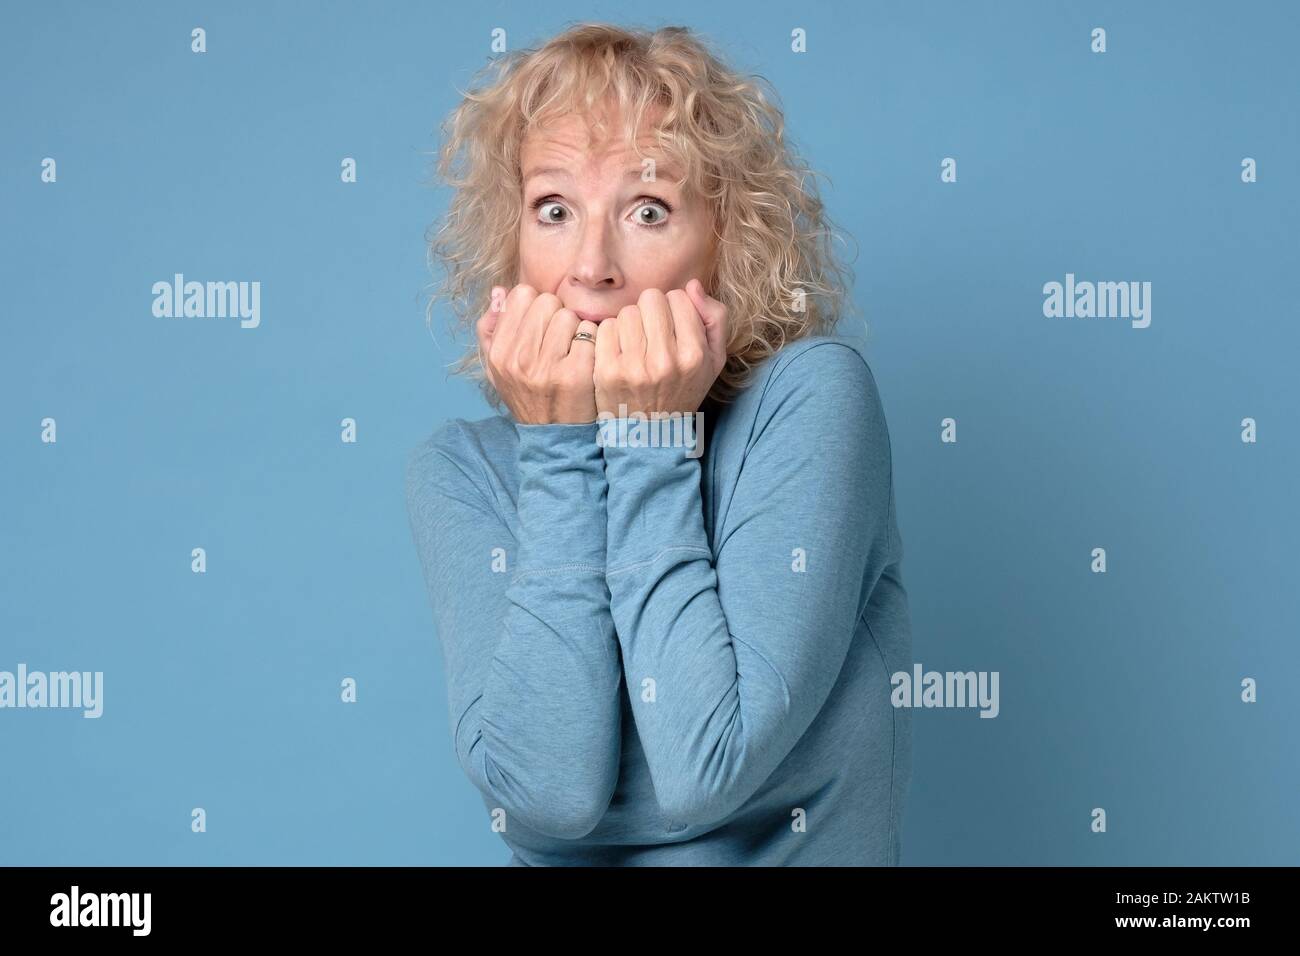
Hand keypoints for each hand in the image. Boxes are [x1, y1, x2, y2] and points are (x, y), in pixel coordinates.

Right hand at [477, 284, 598, 423]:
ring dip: (576, 328)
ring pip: (569, 315)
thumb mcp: (499, 368)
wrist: (555, 438)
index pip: (521, 295)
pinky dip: (593, 341)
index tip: (541, 326)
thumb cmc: (529, 395)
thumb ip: (492, 329)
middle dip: (557, 314)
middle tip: (560, 339)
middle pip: (547, 301)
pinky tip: (587, 359)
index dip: (536, 306)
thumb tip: (500, 291)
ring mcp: (547, 368)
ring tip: (572, 350)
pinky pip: (589, 332)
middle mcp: (519, 360)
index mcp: (499, 353)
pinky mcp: (577, 374)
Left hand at [593, 280, 727, 418]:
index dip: (674, 308)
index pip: (678, 297)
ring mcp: (634, 367)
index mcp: (694, 355)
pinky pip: (605, 328)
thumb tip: (692, 285)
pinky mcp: (607, 372)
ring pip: (626, 312)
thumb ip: (714, 318)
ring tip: (635, 346)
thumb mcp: (714, 360)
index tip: (672, 328)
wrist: (651, 435)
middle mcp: (666, 361)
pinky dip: (610, 337)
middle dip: (650, 311)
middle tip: (651, 334)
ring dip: (630, 324)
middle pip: (650, 298)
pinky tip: (619, 354)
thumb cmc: (683, 390)